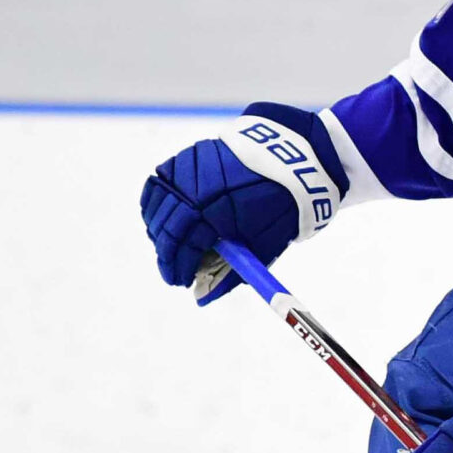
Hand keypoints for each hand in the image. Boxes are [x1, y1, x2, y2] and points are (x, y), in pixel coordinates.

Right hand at [139, 102, 347, 304]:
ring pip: (157, 204)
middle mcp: (198, 189)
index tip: (181, 282)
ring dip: (159, 228)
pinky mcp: (190, 155)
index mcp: (217, 212)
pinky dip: (159, 201)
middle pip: (166, 227)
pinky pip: (161, 181)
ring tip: (172, 244)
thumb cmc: (284, 203)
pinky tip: (168, 214)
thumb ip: (231, 272)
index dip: (179, 269)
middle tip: (175, 269)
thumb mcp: (265, 244)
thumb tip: (203, 298)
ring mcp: (191, 168)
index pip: (184, 248)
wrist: (295, 155)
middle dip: (167, 254)